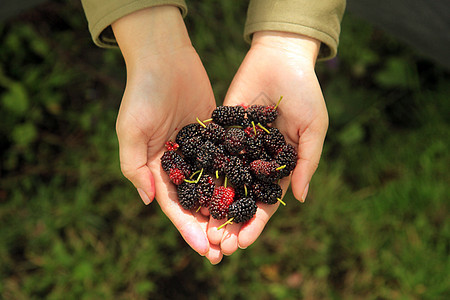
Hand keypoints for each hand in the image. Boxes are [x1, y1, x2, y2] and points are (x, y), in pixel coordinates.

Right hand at [112, 6, 221, 263]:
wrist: (164, 57)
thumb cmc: (142, 93)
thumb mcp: (131, 130)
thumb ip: (136, 167)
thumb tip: (149, 202)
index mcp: (156, 168)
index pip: (174, 207)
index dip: (189, 230)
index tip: (206, 250)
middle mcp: (179, 163)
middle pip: (197, 202)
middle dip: (211, 227)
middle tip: (227, 251)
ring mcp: (199, 150)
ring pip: (216, 186)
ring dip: (228, 209)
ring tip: (244, 231)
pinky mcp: (215, 135)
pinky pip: (229, 160)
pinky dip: (239, 178)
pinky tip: (255, 195)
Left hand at [208, 31, 327, 254]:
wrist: (280, 57)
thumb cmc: (305, 93)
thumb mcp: (313, 129)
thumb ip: (305, 163)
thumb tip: (300, 199)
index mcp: (279, 165)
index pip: (265, 202)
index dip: (255, 224)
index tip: (243, 243)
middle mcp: (256, 161)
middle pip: (240, 199)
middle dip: (229, 223)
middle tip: (216, 246)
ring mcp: (237, 148)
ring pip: (221, 182)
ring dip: (211, 206)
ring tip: (198, 227)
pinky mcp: (221, 131)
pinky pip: (210, 155)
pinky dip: (200, 174)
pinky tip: (187, 193)